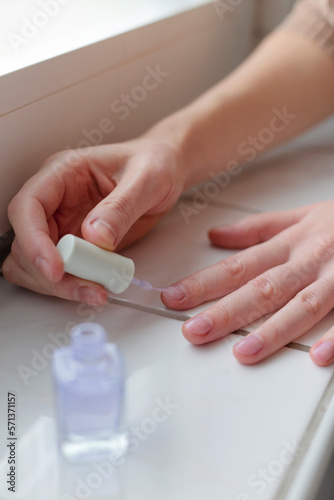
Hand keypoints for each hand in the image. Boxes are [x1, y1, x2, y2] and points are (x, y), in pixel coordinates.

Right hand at [3, 138, 184, 303]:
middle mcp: (55, 201)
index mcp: (62, 173)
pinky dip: (71, 286)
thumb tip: (95, 236)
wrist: (165, 172)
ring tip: (96, 291)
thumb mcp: (147, 178)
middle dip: (50, 272)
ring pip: (35, 264)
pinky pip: (59, 273)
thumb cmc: (154, 163)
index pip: (28, 207)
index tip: (56, 268)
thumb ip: (121, 206)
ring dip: (59, 285)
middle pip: (26, 243)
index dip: (33, 240)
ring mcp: (63, 225)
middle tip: (88, 287)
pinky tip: (96, 287)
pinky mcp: (76, 246)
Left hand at [161, 202, 333, 365]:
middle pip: (263, 287)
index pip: (238, 266)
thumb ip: (256, 229)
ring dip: (272, 329)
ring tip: (243, 352)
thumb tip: (215, 236)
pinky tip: (316, 356)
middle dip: (226, 311)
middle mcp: (309, 260)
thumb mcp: (299, 217)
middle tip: (194, 331)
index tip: (173, 298)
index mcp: (289, 244)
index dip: (204, 283)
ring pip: (302, 304)